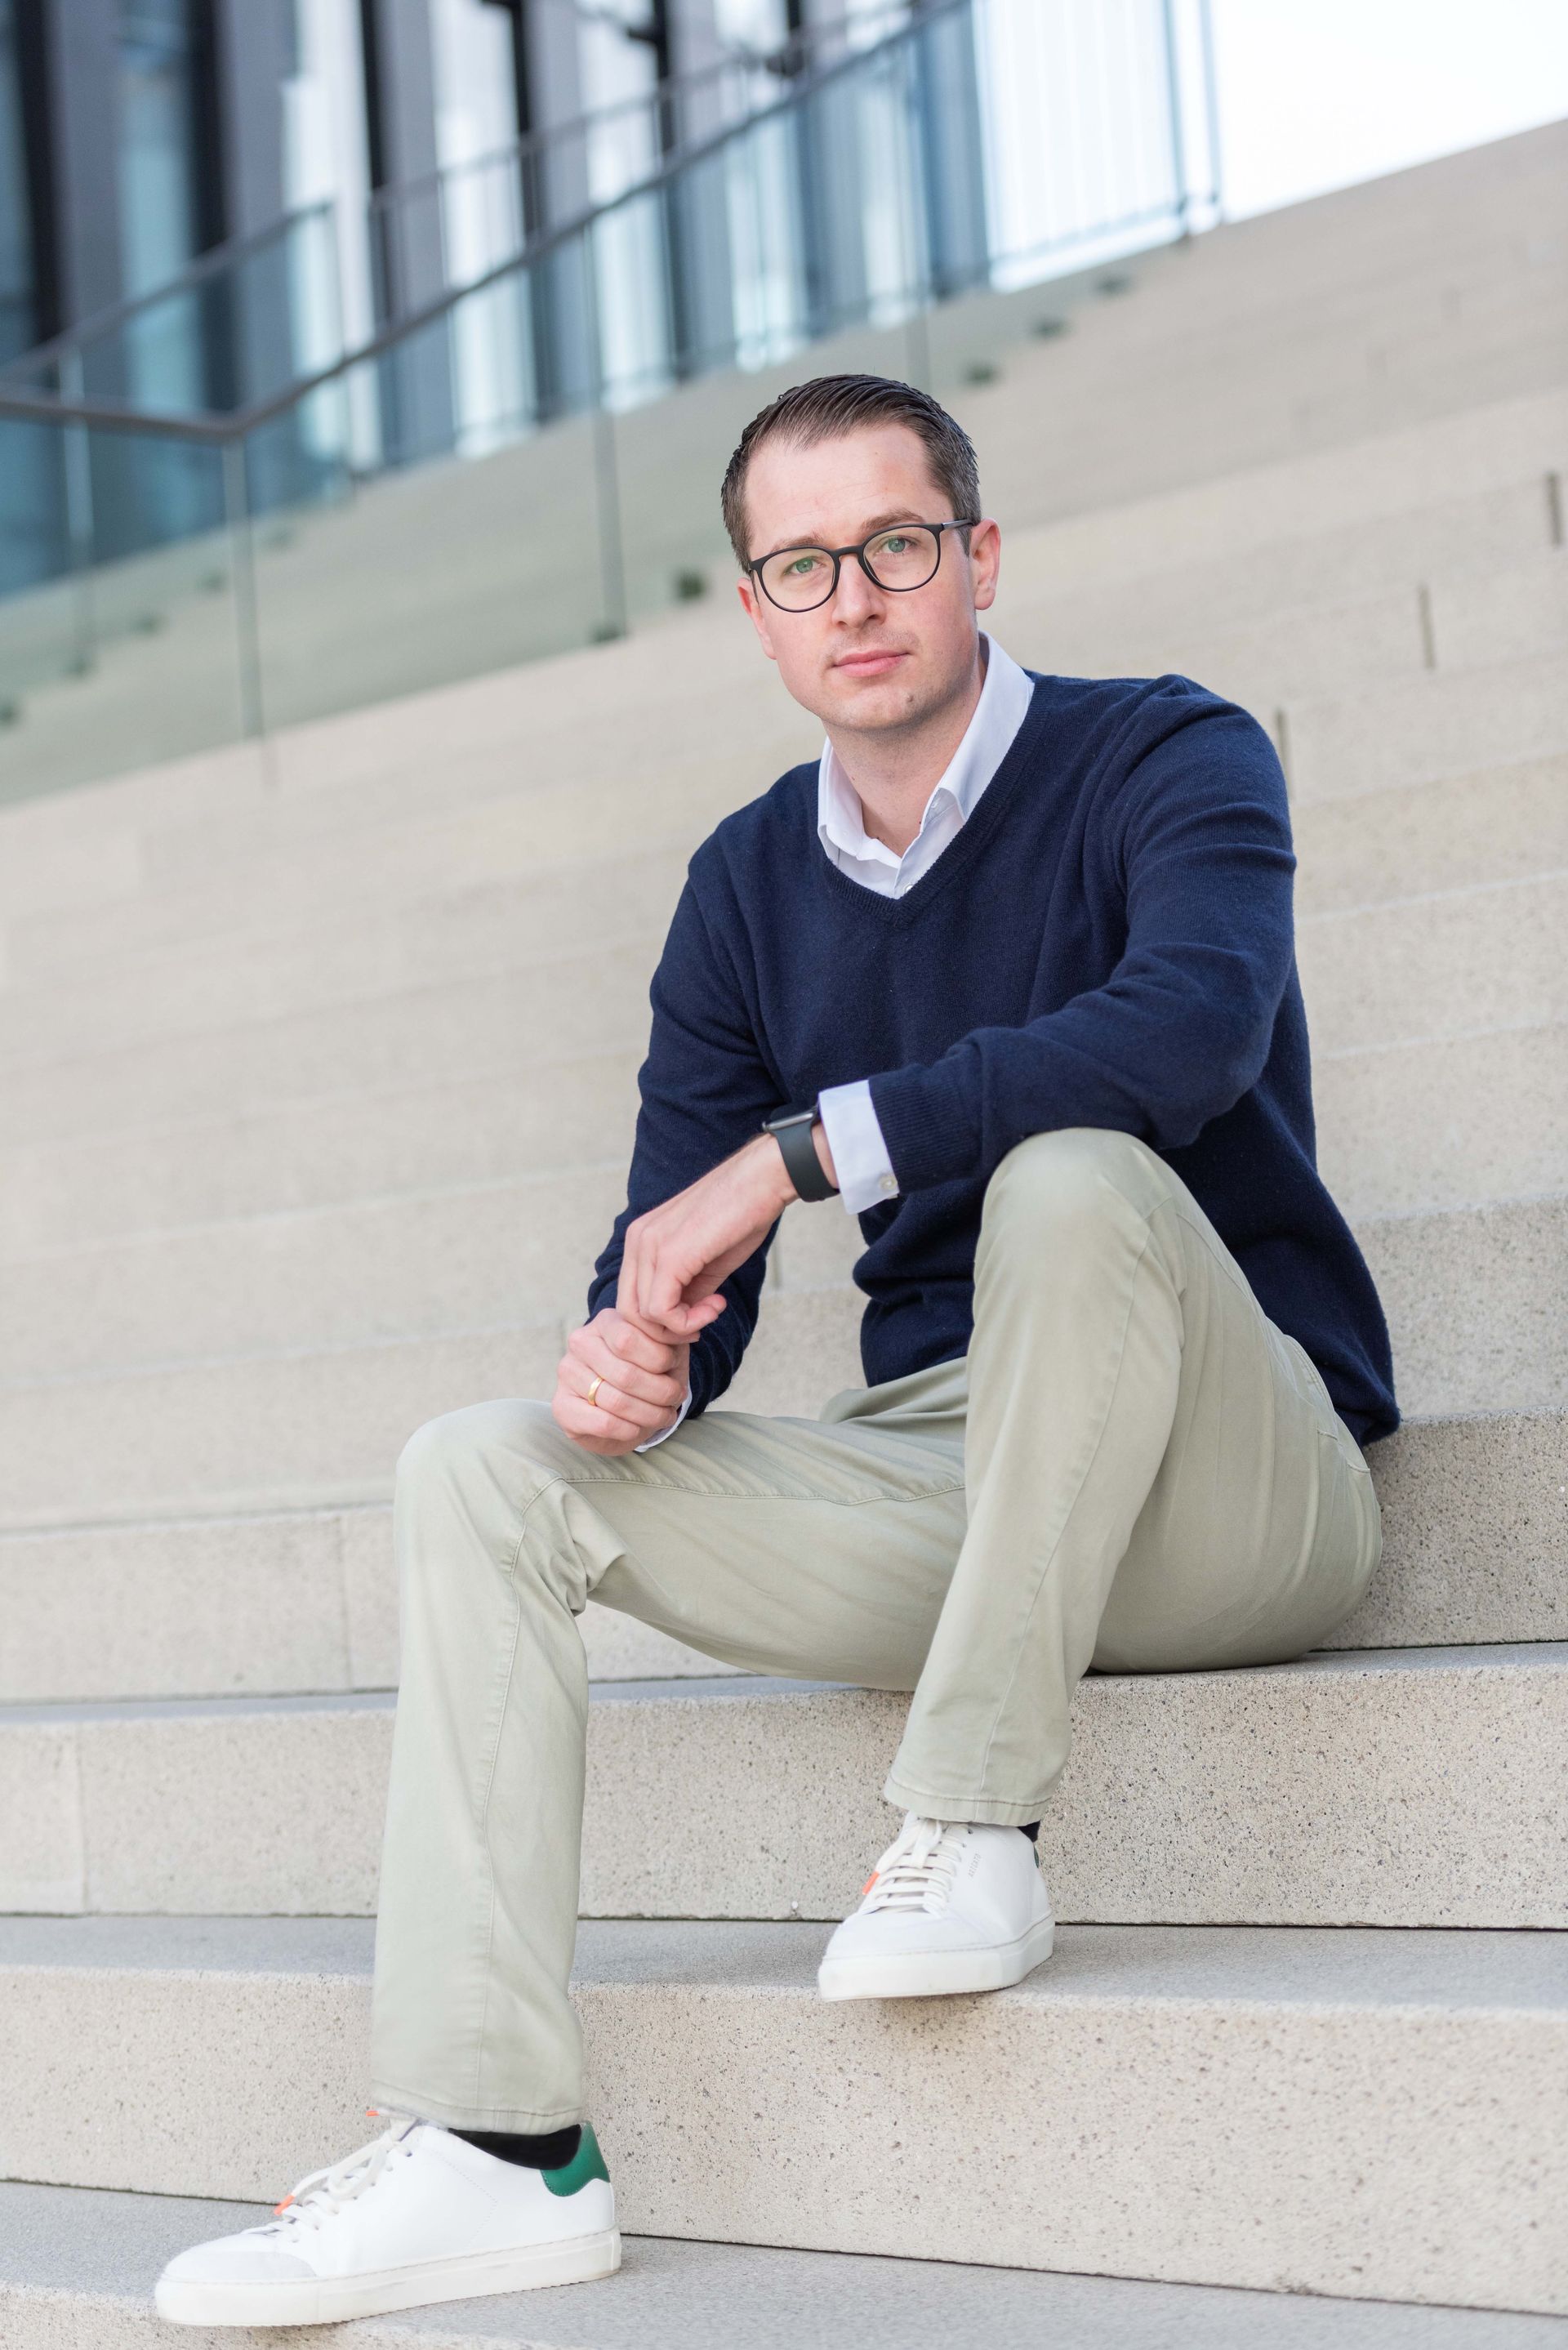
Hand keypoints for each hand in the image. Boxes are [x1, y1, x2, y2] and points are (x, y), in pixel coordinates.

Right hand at [552, 1307, 690, 1457]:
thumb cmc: (648, 1373)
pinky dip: (629, 1429)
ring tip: (665, 1415)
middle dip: (661, 1392)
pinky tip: (638, 1427)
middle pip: (626, 1374)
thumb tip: (691, 1333)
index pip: (629, 1338)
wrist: (624, 1407)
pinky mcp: (561, 1406)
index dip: (660, 1358)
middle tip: (676, 1398)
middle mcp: (580, 1343)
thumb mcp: (666, 1350)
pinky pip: (602, 1423)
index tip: (674, 1367)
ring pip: (617, 1401)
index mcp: (605, 1322)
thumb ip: (674, 1339)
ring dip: (650, 1414)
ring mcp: (567, 1373)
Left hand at [618, 1128, 829, 1338]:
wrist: (762, 1181)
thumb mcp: (706, 1262)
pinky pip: (662, 1310)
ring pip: (643, 1315)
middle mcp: (636, 1239)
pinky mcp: (669, 1255)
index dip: (661, 1322)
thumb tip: (679, 1322)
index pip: (631, 1297)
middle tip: (702, 1325)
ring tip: (714, 1309)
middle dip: (666, 1331)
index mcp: (641, 1238)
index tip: (698, 1318)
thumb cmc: (741, 1215)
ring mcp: (649, 1245)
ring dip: (681, 1326)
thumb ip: (687, 1290)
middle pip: (630, 1311)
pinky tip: (716, 1306)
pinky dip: (688, 1321)